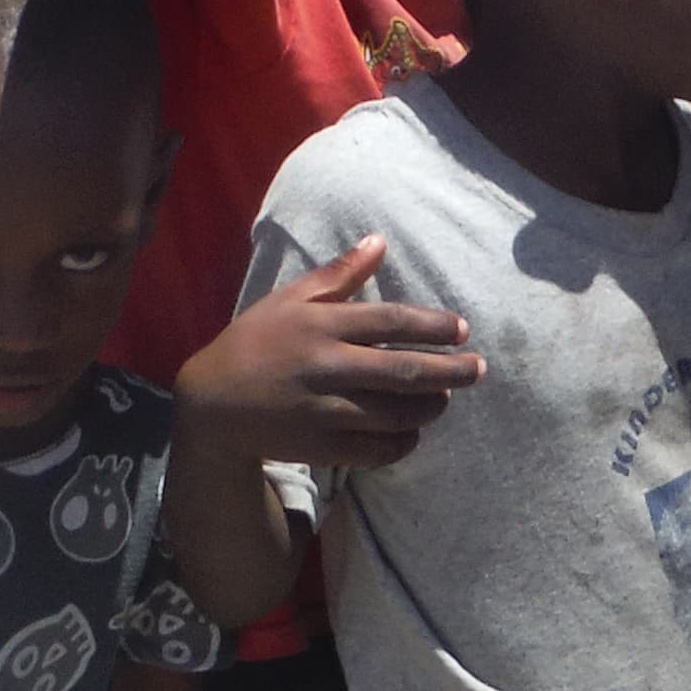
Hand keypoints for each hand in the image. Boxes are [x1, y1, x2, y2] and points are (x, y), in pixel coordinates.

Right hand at [179, 239, 481, 470]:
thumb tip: (379, 241)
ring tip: (445, 398)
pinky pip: (377, 450)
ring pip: (396, 414)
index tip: (462, 330)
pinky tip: (412, 432)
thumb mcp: (289, 299)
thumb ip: (338, 273)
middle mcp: (326, 367)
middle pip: (403, 371)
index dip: (432, 326)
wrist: (212, 405)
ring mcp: (324, 411)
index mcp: (321, 325)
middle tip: (478, 369)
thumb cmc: (255, 342)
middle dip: (450, 371)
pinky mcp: (321, 447)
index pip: (391, 321)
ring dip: (430, 407)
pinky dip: (403, 443)